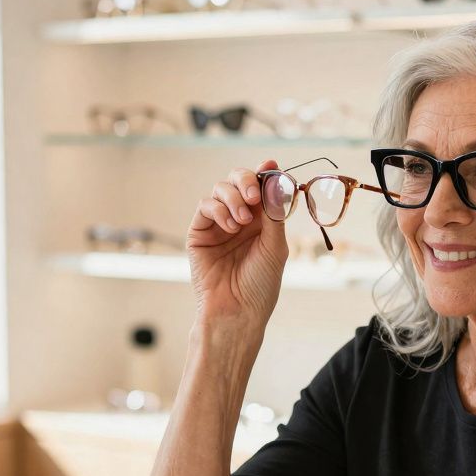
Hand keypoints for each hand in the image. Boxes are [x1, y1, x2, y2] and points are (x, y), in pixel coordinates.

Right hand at [189, 160, 288, 326]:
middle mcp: (241, 218)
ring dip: (234, 197)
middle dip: (247, 180)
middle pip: (239, 180)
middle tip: (254, 195)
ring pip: (221, 188)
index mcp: (263, 220)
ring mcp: (219, 223)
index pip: (263, 187)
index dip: (266, 173)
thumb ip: (274, 211)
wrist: (237, 310)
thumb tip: (276, 176)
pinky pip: (206, 205)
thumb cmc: (260, 284)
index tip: (271, 166)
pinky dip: (219, 209)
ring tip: (243, 220)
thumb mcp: (275, 246)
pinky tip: (231, 227)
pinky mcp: (199, 231)